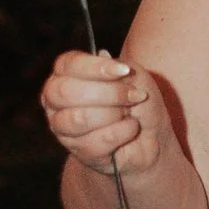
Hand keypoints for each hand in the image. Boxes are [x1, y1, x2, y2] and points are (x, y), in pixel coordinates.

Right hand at [41, 50, 168, 178]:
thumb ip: (117, 66)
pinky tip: (130, 128)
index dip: (95, 67)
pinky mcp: (78, 151)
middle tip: (133, 96)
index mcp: (66, 75)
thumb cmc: (137, 101)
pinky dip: (122, 132)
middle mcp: (56, 100)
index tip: (124, 71)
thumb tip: (102, 56)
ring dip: (115, 114)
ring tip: (129, 114)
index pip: (67, 65)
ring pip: (79, 118)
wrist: (152, 137)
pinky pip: (95, 141)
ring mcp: (63, 128)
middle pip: (68, 92)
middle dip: (108, 93)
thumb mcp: (134, 76)